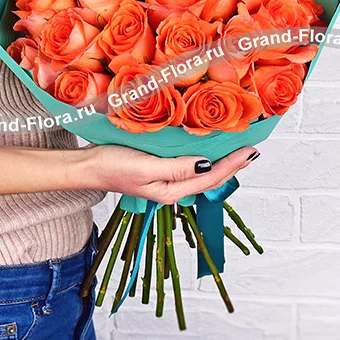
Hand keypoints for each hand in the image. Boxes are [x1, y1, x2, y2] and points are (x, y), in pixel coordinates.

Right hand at [84, 144, 258, 204]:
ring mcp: (165, 179)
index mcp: (171, 190)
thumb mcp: (146, 166)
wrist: (88, 166)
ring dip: (220, 161)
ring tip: (236, 151)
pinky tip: (205, 149)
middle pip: (210, 177)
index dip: (232, 164)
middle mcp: (172, 187)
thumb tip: (207, 164)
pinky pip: (187, 164)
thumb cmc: (112, 165)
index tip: (250, 151)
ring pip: (200, 171)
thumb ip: (177, 168)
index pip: (210, 177)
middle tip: (251, 151)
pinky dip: (202, 156)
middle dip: (232, 165)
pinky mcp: (158, 168)